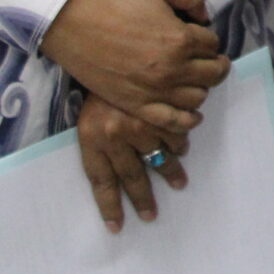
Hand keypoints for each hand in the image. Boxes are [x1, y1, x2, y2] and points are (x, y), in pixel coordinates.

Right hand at [38, 0, 228, 134]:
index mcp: (180, 39)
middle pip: (212, 74)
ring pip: (197, 98)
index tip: (198, 36)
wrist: (69, 21)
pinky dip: (186, 119)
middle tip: (205, 58)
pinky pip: (171, 121)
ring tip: (194, 79)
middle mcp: (171, 69)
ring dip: (201, 87)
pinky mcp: (133, 104)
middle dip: (213, 64)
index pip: (213, 45)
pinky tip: (190, 113)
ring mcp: (153, 90)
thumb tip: (205, 17)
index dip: (209, 39)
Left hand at [77, 93, 188, 231]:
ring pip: (159, 156)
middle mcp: (115, 137)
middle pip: (130, 177)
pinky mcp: (161, 111)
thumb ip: (99, 139)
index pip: (100, 181)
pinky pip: (176, 134)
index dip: (109, 205)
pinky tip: (184, 147)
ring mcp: (140, 125)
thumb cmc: (98, 83)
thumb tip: (114, 168)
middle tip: (151, 216)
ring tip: (179, 183)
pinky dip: (181, 142)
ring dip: (170, 171)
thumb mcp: (88, 113)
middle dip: (142, 199)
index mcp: (92, 140)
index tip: (117, 227)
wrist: (109, 47)